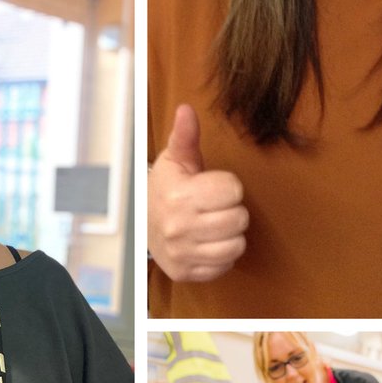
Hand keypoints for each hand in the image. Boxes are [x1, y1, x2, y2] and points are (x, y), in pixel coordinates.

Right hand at [147, 104, 247, 280]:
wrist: (142, 223)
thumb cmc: (167, 188)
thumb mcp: (175, 159)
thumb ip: (186, 136)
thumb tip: (186, 110)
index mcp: (179, 196)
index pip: (233, 190)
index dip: (229, 186)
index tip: (215, 187)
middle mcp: (179, 227)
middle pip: (239, 219)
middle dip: (233, 210)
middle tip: (217, 207)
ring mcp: (182, 253)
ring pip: (236, 246)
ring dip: (232, 235)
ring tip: (216, 225)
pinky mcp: (186, 272)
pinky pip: (225, 266)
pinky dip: (223, 256)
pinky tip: (210, 242)